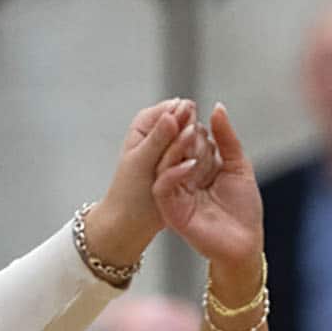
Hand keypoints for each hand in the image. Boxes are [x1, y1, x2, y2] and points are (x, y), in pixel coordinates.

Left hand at [81, 98, 200, 266]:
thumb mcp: (141, 162)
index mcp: (145, 124)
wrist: (133, 222)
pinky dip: (202, 164)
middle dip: (191, 139)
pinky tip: (198, 176)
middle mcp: (162, 133)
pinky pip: (202, 157)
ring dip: (198, 152)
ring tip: (190, 170)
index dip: (183, 119)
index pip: (172, 108)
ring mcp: (175, 149)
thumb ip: (158, 138)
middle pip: (189, 122)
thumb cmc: (129, 194)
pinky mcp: (185, 165)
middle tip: (187, 159)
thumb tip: (171, 115)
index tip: (187, 135)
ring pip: (198, 139)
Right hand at [154, 103, 263, 269]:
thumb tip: (217, 107)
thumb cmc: (244, 208)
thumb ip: (226, 139)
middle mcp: (183, 178)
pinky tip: (191, 164)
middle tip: (185, 113)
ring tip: (189, 133)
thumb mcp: (238, 166)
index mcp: (196, 167)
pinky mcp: (171, 210)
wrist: (246, 243)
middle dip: (179, 130)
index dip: (189, 124)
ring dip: (176, 147)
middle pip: (173, 149)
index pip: (186, 140)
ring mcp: (175, 194)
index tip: (191, 107)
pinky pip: (163, 186)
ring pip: (164, 164)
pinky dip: (174, 172)